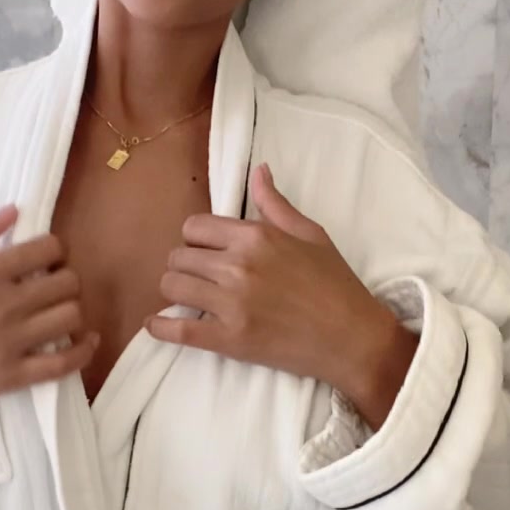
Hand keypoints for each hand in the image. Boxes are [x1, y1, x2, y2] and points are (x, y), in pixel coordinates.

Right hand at [0, 206, 99, 442]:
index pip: (47, 249)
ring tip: (57, 308)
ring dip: (72, 308)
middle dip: (63, 276)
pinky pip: (65, 363)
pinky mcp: (13, 376)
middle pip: (67, 282)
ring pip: (72, 316)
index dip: (52, 249)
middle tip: (49, 283)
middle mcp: (4, 305)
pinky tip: (85, 339)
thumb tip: (12, 212)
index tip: (43, 256)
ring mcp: (11, 343)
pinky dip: (84, 350)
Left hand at [145, 162, 408, 407]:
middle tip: (197, 278)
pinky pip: (177, 329)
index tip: (206, 252)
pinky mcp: (228, 340)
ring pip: (171, 287)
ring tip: (185, 297)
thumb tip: (258, 170)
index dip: (195, 240)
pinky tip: (156, 324)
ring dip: (173, 292)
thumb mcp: (311, 235)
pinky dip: (160, 327)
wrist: (352, 338)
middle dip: (184, 266)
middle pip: (178, 257)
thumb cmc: (336, 284)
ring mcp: (231, 304)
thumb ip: (276, 204)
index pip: (194, 227)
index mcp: (256, 237)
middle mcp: (238, 266)